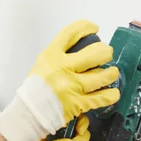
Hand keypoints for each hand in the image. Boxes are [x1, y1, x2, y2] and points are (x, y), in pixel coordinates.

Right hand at [0, 20, 119, 140]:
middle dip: (105, 52)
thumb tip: (80, 50)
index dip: (86, 26)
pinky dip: (111, 95)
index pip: (71, 33)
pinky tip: (112, 93)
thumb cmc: (34, 89)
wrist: (28, 114)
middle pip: (96, 53)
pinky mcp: (80, 103)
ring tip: (110, 74)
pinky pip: (103, 97)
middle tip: (105, 55)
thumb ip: (58, 56)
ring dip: (111, 73)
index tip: (94, 28)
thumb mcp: (42, 65)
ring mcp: (73, 87)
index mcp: (51, 56)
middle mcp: (64, 68)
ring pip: (104, 75)